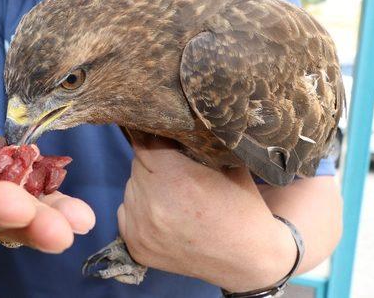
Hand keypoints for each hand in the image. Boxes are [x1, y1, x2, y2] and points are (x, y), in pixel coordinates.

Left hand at [117, 135, 295, 291]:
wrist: (248, 259)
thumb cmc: (242, 205)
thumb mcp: (227, 163)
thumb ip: (198, 141)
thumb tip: (176, 114)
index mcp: (177, 179)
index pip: (146, 142)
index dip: (155, 137)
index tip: (162, 137)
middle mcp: (153, 204)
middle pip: (137, 164)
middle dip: (152, 161)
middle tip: (174, 169)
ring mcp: (141, 228)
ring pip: (130, 187)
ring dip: (145, 185)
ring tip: (172, 195)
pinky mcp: (135, 246)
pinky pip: (125, 211)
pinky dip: (139, 209)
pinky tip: (163, 214)